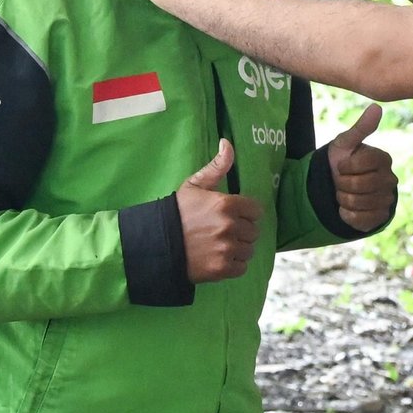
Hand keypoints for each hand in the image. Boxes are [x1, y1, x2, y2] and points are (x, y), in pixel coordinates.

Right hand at [176, 139, 263, 282]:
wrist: (156, 244)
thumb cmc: (177, 212)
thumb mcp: (194, 185)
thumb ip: (217, 166)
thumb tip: (227, 143)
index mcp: (226, 204)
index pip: (255, 210)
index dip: (245, 213)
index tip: (233, 215)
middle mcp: (230, 226)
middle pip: (253, 231)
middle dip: (241, 231)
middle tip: (223, 231)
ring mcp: (226, 249)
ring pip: (249, 250)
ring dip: (239, 248)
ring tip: (221, 245)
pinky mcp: (222, 268)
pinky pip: (242, 267)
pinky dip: (234, 264)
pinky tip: (219, 258)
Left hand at [327, 104, 396, 232]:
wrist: (338, 186)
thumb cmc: (342, 160)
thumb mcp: (345, 143)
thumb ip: (361, 127)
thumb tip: (377, 107)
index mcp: (383, 159)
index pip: (359, 164)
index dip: (344, 166)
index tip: (342, 165)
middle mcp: (390, 179)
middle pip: (358, 186)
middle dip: (342, 184)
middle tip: (342, 180)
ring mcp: (387, 199)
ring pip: (358, 203)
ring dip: (343, 199)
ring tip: (345, 192)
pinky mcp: (381, 218)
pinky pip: (360, 220)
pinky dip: (347, 214)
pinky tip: (348, 207)